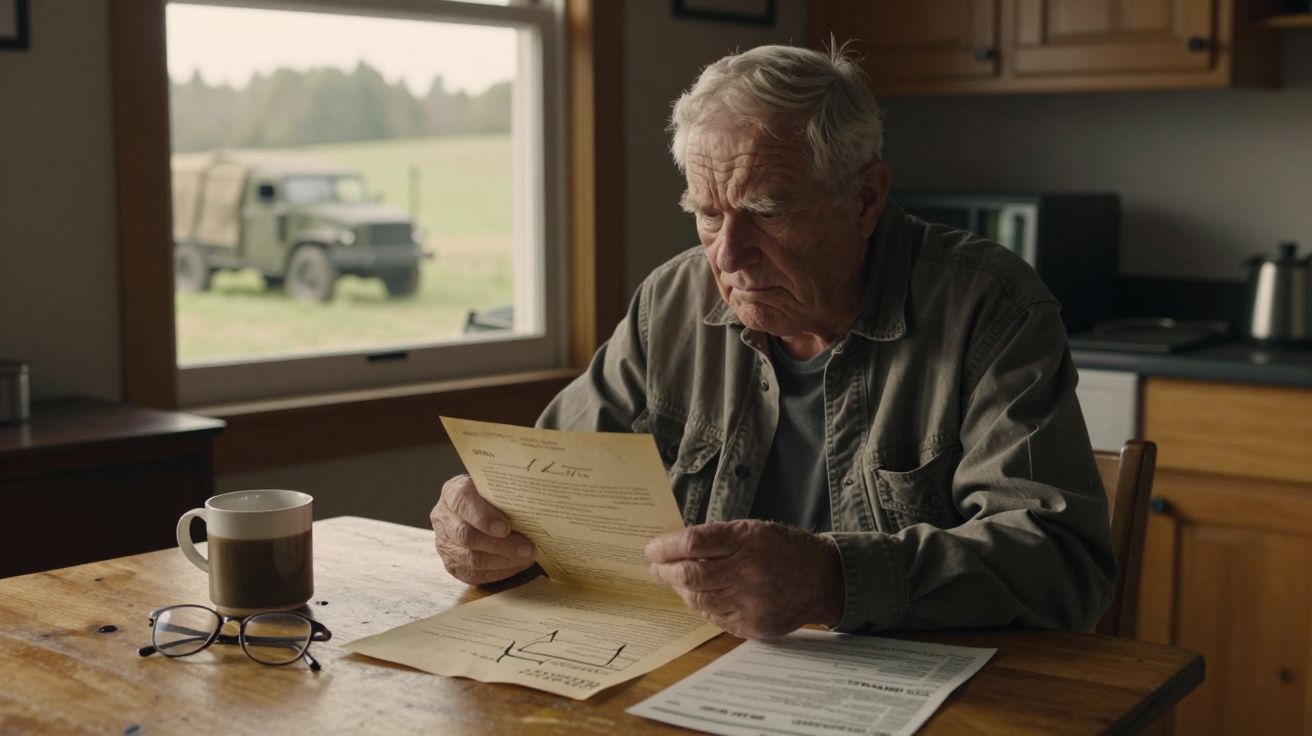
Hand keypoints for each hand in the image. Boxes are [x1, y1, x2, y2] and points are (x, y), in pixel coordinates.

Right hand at [430, 474, 536, 584]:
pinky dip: (499, 572)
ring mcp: (445, 544)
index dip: (483, 516)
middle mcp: (443, 518)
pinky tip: (517, 565)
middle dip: (500, 545)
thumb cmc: (490, 496)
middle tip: (528, 548)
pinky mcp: (452, 565)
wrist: (475, 509)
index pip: (462, 501)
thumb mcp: (495, 485)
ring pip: (471, 559)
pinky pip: (474, 574)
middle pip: (467, 536)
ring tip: (527, 557)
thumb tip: (534, 504)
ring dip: (503, 561)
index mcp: (452, 492)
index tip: (505, 527)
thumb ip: (506, 492)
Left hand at [645, 520, 843, 638]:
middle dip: (664, 571)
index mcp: (748, 540)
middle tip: (653, 567)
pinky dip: (701, 605)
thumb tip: (677, 547)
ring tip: (673, 580)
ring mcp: (749, 602)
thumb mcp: (755, 530)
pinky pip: (714, 617)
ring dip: (680, 589)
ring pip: (698, 599)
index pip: (694, 542)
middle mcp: (747, 571)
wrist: (823, 580)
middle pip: (690, 574)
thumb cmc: (786, 549)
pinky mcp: (752, 625)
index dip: (666, 546)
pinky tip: (698, 596)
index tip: (651, 549)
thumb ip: (718, 538)